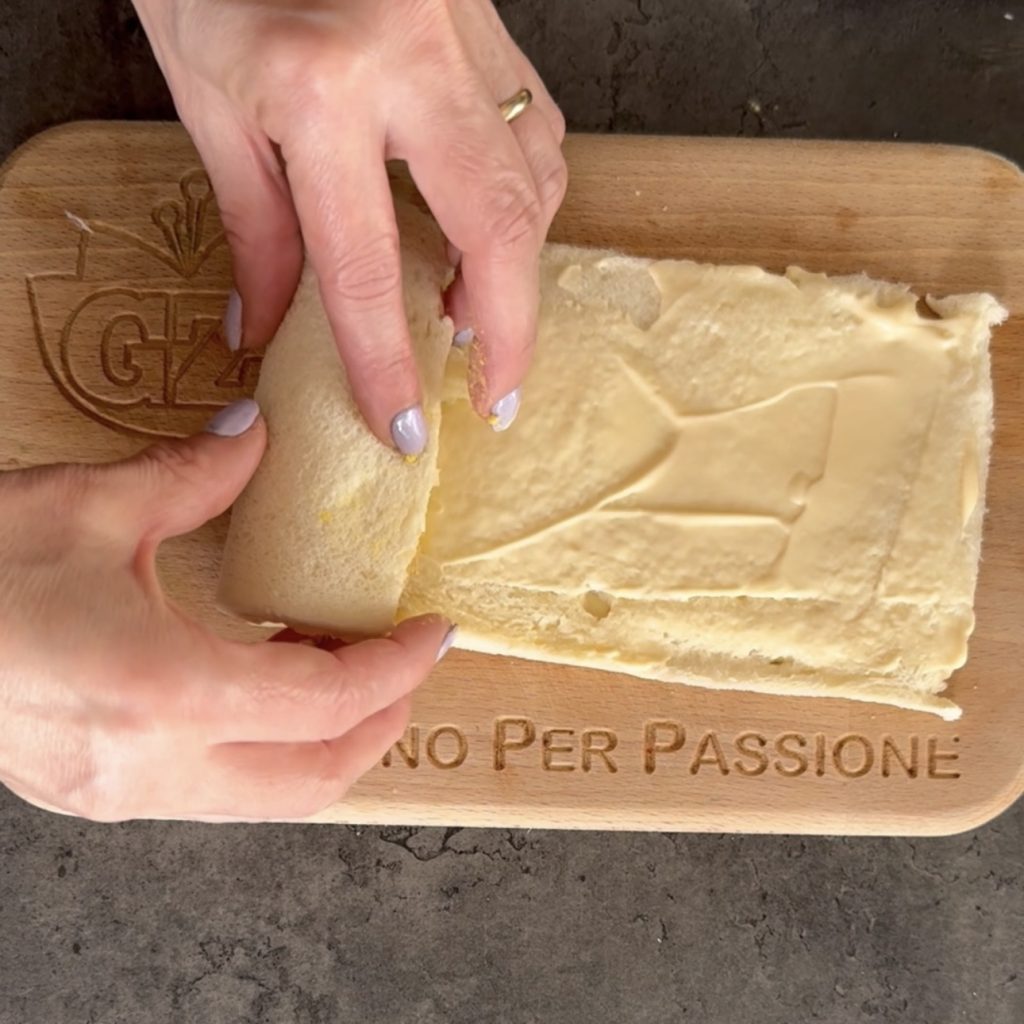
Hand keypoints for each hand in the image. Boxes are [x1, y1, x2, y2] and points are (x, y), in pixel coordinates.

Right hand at [0, 400, 452, 821]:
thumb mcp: (90, 503)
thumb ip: (196, 476)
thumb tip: (256, 439)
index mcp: (163, 693)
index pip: (326, 703)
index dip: (396, 669)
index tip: (431, 632)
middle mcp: (151, 766)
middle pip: (316, 778)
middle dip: (380, 723)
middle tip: (403, 660)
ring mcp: (122, 794)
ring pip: (271, 798)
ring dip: (327, 740)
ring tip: (340, 664)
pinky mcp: (100, 793)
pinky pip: (220, 790)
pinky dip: (269, 747)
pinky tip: (263, 683)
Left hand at [133, 0, 567, 450]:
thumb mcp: (206, 98)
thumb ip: (254, 224)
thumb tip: (268, 327)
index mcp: (319, 87)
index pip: (364, 267)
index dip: (386, 363)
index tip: (402, 425)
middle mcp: (410, 62)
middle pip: (497, 230)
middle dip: (507, 332)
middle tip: (495, 396)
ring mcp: (464, 36)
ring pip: (536, 178)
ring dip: (521, 267)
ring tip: (480, 319)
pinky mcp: (487, 23)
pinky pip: (535, 127)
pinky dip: (528, 197)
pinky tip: (498, 231)